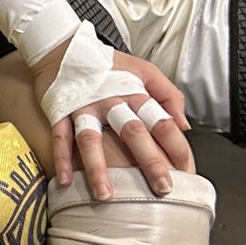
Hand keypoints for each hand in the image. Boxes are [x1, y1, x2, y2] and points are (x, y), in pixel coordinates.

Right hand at [31, 43, 192, 198]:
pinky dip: (62, 160)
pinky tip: (66, 181)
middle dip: (149, 162)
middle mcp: (110, 100)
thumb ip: (169, 95)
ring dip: (98, 169)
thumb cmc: (107, 65)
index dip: (175, 144)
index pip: (160, 120)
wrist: (62, 48)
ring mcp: (83, 107)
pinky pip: (60, 138)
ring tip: (106, 196)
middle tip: (162, 189)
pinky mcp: (59, 111)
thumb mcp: (144, 70)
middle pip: (132, 132)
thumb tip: (184, 126)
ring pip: (91, 139)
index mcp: (134, 91)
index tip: (186, 168)